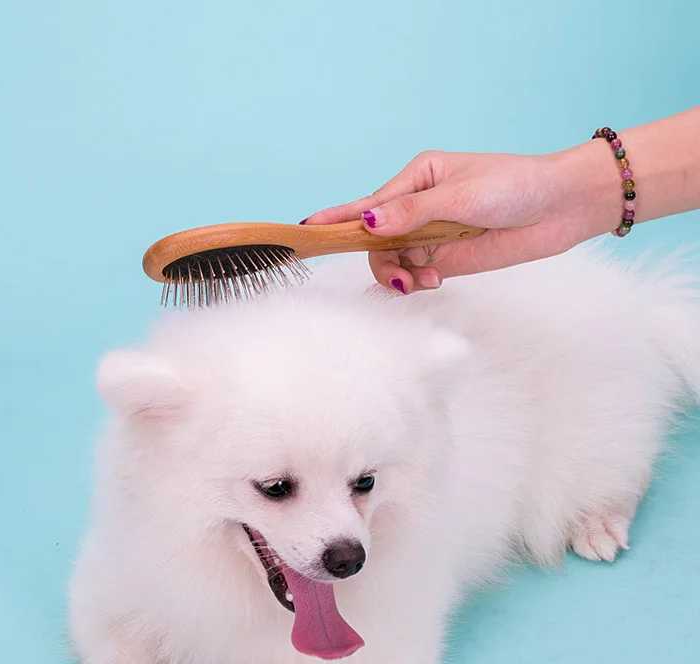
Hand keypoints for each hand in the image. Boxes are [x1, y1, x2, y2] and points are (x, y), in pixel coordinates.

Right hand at [303, 146, 619, 292]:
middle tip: (399, 279)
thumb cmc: (514, 186)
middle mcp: (417, 207)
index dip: (337, 219)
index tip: (305, 230)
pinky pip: (413, 273)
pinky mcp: (444, 258)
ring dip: (399, 276)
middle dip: (381, 261)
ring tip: (422, 283)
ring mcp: (429, 234)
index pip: (367, 204)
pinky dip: (415, 283)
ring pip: (392, 260)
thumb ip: (412, 214)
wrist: (560, 209)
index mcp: (416, 178)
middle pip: (375, 240)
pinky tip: (432, 283)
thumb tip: (368, 224)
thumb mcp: (460, 196)